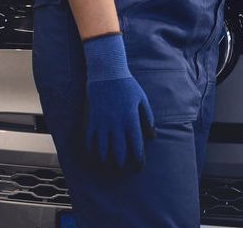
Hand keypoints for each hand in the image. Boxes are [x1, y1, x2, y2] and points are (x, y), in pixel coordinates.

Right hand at [83, 33, 154, 169]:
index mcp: (130, 119)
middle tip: (123, 170)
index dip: (138, 160)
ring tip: (109, 167)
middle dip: (121, 164)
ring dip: (106, 161)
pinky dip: (92, 151)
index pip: (136, 146)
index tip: (139, 167)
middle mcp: (116, 124)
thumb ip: (148, 118)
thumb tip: (152, 137)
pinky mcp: (92, 120)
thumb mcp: (142, 99)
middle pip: (118, 152)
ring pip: (102, 150)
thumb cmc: (127, 85)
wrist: (107, 72)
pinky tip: (95, 156)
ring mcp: (102, 123)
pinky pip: (90, 140)